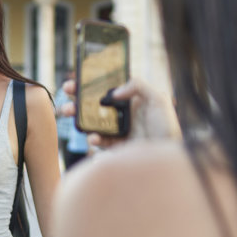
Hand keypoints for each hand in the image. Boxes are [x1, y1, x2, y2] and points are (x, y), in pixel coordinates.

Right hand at [61, 78, 180, 148]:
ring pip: (92, 122)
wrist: (170, 155)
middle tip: (67, 95)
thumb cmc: (168, 126)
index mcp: (131, 100)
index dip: (90, 84)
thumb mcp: (158, 99)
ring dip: (78, 117)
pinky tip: (94, 137)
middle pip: (94, 104)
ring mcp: (118, 131)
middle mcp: (122, 114)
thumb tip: (114, 92)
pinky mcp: (117, 147)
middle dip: (77, 99)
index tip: (76, 81)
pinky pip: (100, 141)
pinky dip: (94, 138)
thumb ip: (138, 86)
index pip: (106, 88)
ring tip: (70, 114)